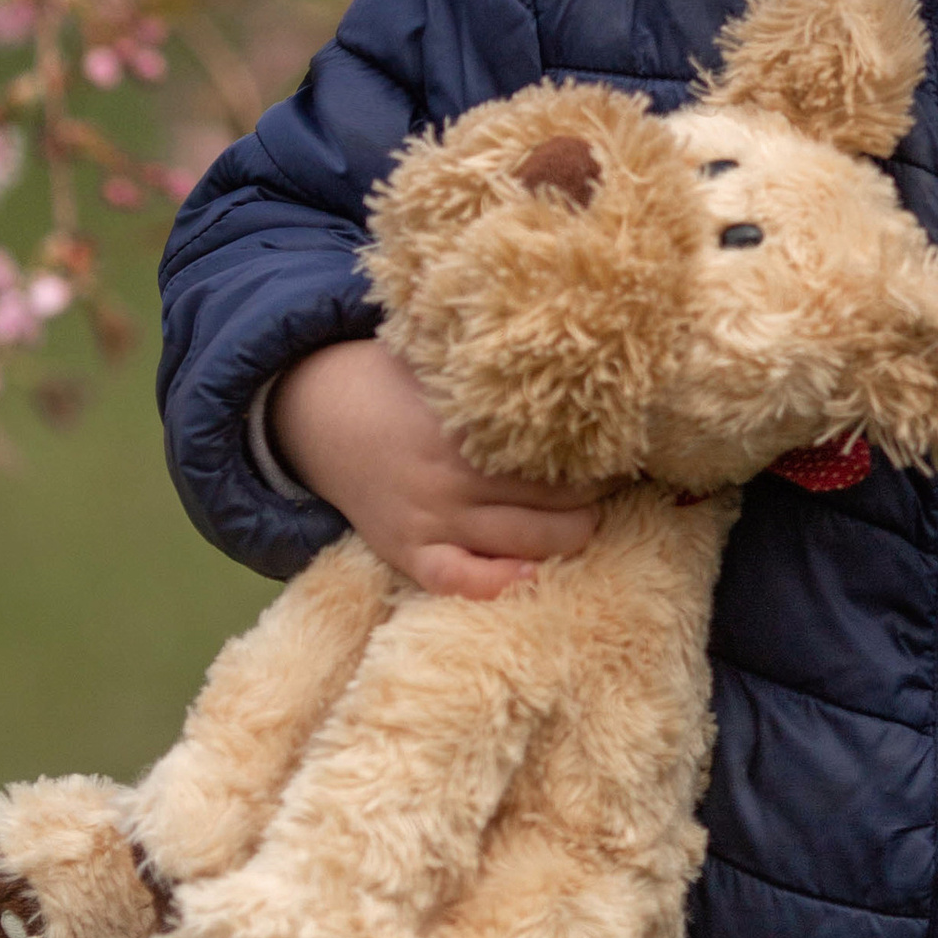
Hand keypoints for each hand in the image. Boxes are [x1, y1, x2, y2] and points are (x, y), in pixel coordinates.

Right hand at [269, 336, 600, 598]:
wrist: (313, 413)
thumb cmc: (392, 379)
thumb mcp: (440, 362)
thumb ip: (491, 370)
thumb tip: (563, 353)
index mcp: (465, 424)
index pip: (556, 449)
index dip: (598, 450)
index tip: (624, 442)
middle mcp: (453, 477)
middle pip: (555, 499)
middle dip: (595, 494)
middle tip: (615, 482)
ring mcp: (429, 519)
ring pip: (525, 542)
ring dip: (569, 535)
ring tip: (589, 520)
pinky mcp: (407, 551)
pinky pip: (459, 581)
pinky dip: (499, 584)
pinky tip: (535, 575)